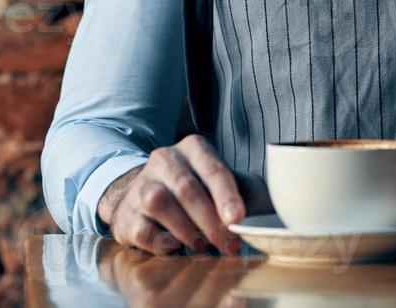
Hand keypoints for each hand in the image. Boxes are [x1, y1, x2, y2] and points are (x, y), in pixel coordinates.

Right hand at [97, 134, 262, 255]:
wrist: (146, 197)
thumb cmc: (197, 192)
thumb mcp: (221, 184)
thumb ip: (245, 195)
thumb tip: (268, 220)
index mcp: (193, 148)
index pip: (213, 169)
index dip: (227, 195)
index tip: (238, 219)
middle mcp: (164, 160)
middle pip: (187, 188)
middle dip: (211, 220)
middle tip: (228, 244)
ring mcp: (141, 186)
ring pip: (160, 202)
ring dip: (186, 230)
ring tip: (203, 246)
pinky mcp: (126, 215)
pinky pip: (141, 229)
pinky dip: (161, 241)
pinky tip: (175, 247)